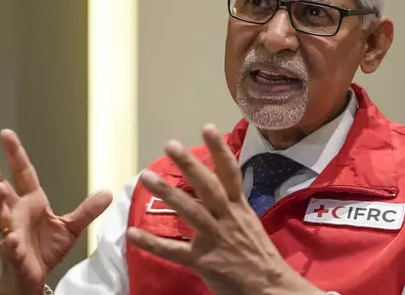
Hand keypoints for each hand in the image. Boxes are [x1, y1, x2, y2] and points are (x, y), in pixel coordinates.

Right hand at [0, 129, 112, 294]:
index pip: (22, 173)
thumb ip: (86, 209)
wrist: (34, 278)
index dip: (15, 154)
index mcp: (31, 203)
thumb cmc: (44, 250)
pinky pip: (8, 248)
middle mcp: (16, 214)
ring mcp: (11, 233)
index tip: (5, 134)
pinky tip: (9, 239)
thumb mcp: (70, 227)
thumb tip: (108, 192)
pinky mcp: (13, 254)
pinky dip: (9, 243)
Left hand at [127, 125, 324, 294]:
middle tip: (170, 145)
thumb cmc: (260, 258)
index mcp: (239, 208)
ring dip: (168, 192)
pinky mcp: (204, 262)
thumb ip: (231, 208)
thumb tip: (216, 191)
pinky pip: (174, 251)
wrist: (271, 290)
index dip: (219, 150)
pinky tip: (133, 232)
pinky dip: (152, 242)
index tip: (207, 128)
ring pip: (190, 211)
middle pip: (207, 186)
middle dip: (189, 164)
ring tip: (146, 176)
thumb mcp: (249, 225)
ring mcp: (215, 239)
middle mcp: (228, 218)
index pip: (230, 173)